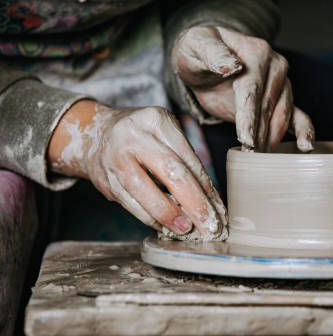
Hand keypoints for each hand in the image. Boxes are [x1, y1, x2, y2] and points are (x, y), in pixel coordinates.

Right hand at [48, 100, 227, 238]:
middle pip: (171, 173)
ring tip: (187, 230)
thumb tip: (210, 199)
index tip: (219, 209)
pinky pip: (131, 204)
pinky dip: (150, 218)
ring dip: (170, 215)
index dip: (206, 187)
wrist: (94, 133)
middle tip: (209, 225)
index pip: (188, 158)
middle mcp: (134, 137)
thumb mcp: (165, 132)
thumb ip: (185, 158)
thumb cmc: (142, 135)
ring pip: (146, 193)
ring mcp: (116, 159)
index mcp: (156, 121)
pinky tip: (165, 226)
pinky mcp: (105, 181)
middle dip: (194, 203)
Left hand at [171, 26, 314, 151]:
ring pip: (282, 115)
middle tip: (248, 156)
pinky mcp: (283, 98)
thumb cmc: (198, 53)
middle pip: (268, 106)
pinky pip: (298, 115)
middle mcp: (276, 66)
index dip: (248, 116)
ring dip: (272, 139)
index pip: (252, 89)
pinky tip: (306, 147)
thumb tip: (231, 66)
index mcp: (257, 52)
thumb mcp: (196, 46)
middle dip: (258, 134)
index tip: (245, 139)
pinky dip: (304, 131)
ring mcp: (283, 83)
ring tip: (258, 158)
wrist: (207, 58)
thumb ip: (212, 54)